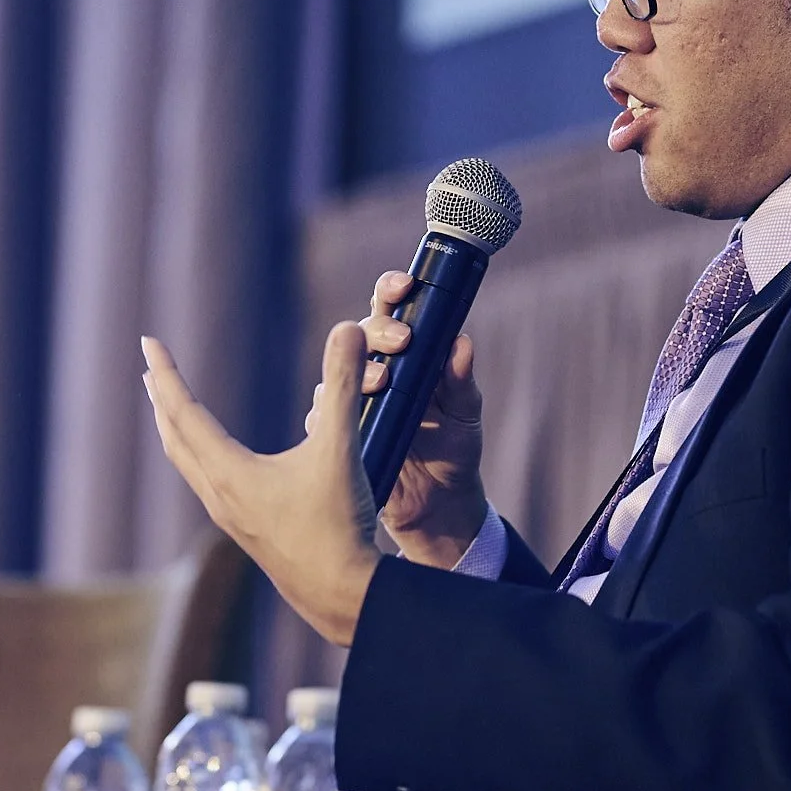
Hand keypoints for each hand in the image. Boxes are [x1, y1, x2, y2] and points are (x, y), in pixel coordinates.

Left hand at [143, 324, 380, 647]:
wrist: (341, 595)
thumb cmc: (337, 525)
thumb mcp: (340, 450)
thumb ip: (342, 387)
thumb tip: (349, 328)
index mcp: (229, 473)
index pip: (184, 412)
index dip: (166, 373)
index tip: (149, 342)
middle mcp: (218, 495)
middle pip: (175, 437)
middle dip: (162, 398)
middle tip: (150, 367)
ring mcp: (229, 517)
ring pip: (187, 463)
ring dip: (176, 428)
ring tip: (171, 406)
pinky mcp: (245, 531)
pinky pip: (206, 482)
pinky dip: (197, 455)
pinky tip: (215, 458)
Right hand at [350, 270, 487, 564]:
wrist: (438, 505)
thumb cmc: (454, 450)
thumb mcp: (465, 415)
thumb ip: (461, 381)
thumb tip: (461, 343)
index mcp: (408, 355)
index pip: (392, 309)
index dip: (392, 290)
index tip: (405, 285)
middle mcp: (376, 371)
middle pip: (361, 333)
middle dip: (379, 330)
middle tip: (402, 341)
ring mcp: (352, 402)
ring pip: (338, 373)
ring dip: (357, 373)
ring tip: (381, 384)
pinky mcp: (337, 435)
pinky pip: (324, 420)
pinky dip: (332, 417)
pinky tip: (344, 420)